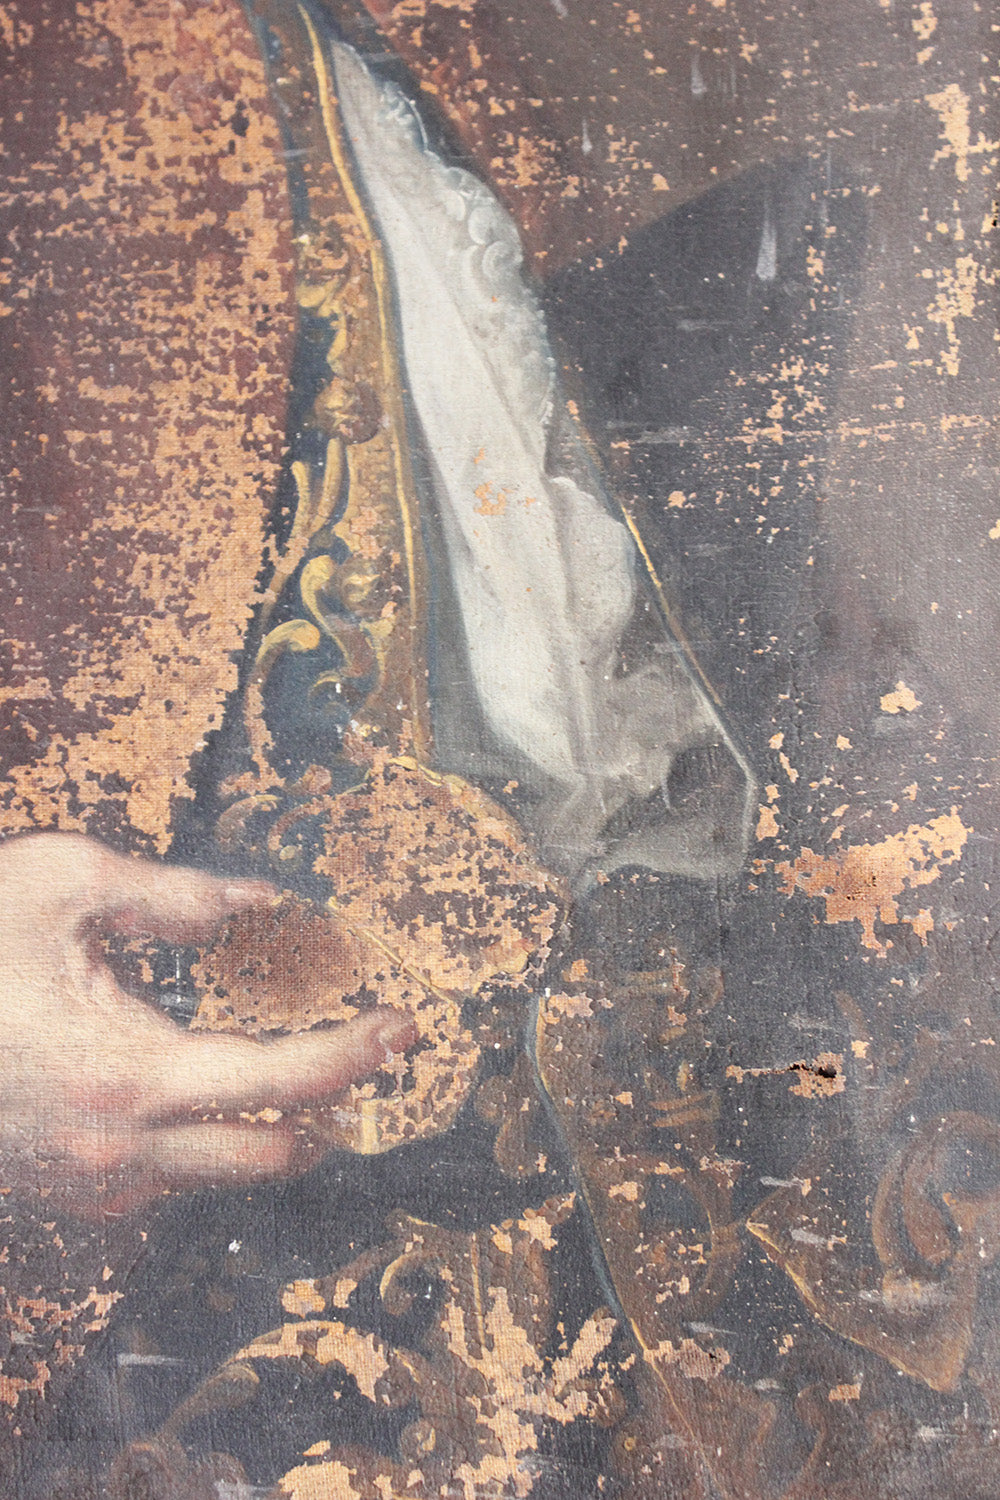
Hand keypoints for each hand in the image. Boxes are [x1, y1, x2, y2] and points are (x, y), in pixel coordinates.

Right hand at [0, 833, 414, 1217]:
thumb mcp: (63, 886)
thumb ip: (175, 895)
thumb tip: (259, 900)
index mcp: (132, 1077)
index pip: (284, 1082)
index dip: (356, 1056)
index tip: (405, 1029)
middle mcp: (123, 1153)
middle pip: (272, 1154)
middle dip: (329, 1108)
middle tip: (362, 1054)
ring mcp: (93, 1187)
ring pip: (219, 1176)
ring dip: (266, 1129)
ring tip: (285, 1069)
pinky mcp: (69, 1194)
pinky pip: (165, 1180)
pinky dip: (201, 1140)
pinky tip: (193, 1090)